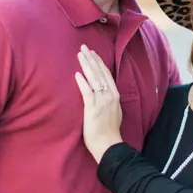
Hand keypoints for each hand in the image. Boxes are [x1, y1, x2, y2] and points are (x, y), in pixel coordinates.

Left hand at [75, 45, 122, 162]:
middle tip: (84, 47)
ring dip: (86, 65)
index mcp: (115, 95)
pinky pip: (87, 92)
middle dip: (91, 58)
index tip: (93, 53)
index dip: (99, 62)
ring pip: (94, 78)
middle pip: (99, 72)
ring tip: (80, 54)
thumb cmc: (109, 131)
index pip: (106, 74)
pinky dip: (82, 82)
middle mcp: (110, 95)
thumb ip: (108, 101)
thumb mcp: (114, 112)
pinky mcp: (92, 108)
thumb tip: (102, 94)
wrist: (109, 144)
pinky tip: (77, 74)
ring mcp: (102, 101)